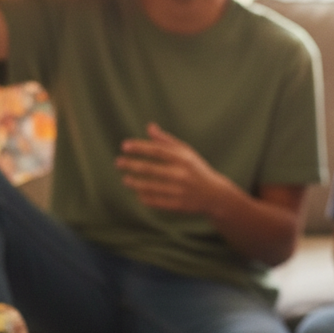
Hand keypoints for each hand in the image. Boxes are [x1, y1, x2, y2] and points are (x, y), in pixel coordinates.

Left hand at [115, 123, 230, 213]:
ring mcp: (180, 191)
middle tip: (118, 163)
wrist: (215, 195)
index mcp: (183, 159)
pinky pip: (157, 202)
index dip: (139, 148)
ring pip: (151, 187)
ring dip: (135, 183)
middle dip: (131, 165)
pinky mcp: (179, 205)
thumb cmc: (197, 169)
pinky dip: (145, 198)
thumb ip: (167, 141)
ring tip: (125, 180)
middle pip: (150, 169)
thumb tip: (150, 127)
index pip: (157, 151)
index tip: (124, 146)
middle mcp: (181, 174)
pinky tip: (138, 193)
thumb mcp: (187, 152)